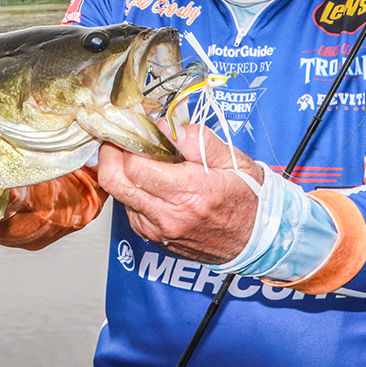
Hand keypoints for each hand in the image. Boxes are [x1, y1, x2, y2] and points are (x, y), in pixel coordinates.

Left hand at [97, 122, 263, 263]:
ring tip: (142, 157)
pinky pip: (129, 207)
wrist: (254, 239)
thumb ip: (198, 140)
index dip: (129, 142)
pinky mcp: (151, 237)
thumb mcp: (233, 159)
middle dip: (111, 153)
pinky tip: (152, 181)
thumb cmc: (246, 197)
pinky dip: (133, 189)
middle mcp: (168, 216)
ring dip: (122, 172)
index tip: (135, 127)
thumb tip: (164, 127)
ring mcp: (157, 230)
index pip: (136, 166)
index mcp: (190, 193)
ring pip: (118, 194)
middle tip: (123, 137)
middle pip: (115, 181)